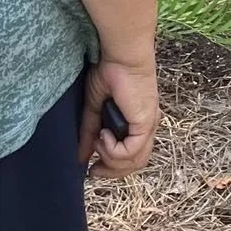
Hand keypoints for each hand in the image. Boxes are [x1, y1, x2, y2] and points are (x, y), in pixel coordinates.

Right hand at [81, 56, 159, 178]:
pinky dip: (114, 150)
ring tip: (99, 142)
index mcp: (139, 123)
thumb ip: (89, 133)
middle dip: (113, 172)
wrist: (121, 57)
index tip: (94, 169)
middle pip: (136, 164)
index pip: (133, 156)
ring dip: (112, 160)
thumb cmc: (110, 74)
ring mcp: (149, 125)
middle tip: (94, 171)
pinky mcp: (145, 123)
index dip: (114, 168)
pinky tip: (104, 135)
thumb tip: (81, 157)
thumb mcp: (94, 108)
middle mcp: (148, 127)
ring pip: (136, 161)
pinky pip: (131, 151)